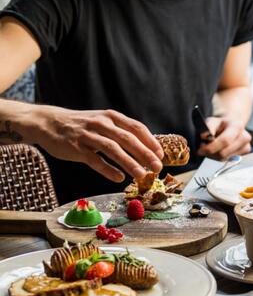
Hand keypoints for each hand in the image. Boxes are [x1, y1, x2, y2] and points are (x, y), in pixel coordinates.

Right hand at [30, 106, 162, 181]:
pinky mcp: (76, 148)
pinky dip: (107, 169)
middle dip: (145, 154)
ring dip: (129, 163)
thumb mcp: (103, 122)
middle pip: (128, 139)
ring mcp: (88, 136)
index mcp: (111, 117)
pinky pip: (94, 160)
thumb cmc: (82, 125)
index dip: (150, 141)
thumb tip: (145, 148)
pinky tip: (118, 178)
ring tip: (141, 175)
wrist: (49, 122)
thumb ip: (121, 132)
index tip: (161, 154)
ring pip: (113, 150)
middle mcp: (102, 124)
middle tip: (157, 167)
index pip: (136, 127)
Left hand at [197, 117, 250, 159]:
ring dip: (214, 155)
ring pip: (225, 158)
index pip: (225, 141)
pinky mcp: (245, 154)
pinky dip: (220, 157)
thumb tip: (204, 136)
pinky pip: (228, 160)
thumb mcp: (212, 121)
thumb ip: (208, 127)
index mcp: (237, 126)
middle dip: (211, 153)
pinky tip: (220, 150)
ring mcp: (246, 146)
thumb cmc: (220, 124)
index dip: (211, 147)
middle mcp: (245, 137)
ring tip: (212, 147)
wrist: (231, 126)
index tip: (201, 149)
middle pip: (224, 153)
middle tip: (203, 149)